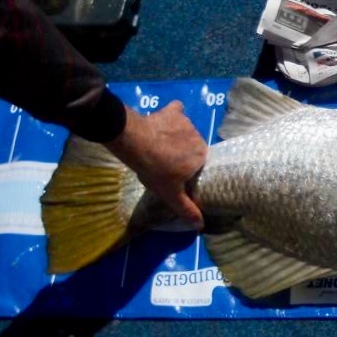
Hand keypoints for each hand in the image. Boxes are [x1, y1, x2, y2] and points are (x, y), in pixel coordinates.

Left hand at [104, 101, 207, 228]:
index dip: (188, 168)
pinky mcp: (173, 111)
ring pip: (185, 131)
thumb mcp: (169, 193)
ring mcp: (186, 122)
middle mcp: (199, 137)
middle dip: (182, 152)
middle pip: (193, 146)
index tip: (175, 172)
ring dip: (175, 137)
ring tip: (158, 145)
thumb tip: (201, 225)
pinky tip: (164, 119)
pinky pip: (176, 111)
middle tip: (164, 161)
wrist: (135, 142)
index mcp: (201, 156)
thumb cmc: (155, 169)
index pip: (199, 163)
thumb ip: (186, 208)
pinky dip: (173, 115)